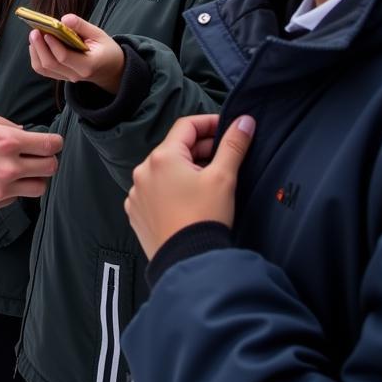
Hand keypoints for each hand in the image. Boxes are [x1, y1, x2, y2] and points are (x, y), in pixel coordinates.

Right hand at [0, 109, 63, 213]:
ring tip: (22, 171)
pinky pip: (14, 199)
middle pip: (50, 168)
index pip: (50, 146)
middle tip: (39, 156)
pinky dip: (12, 190)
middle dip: (48, 160)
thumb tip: (25, 135)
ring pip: (38, 188)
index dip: (55, 142)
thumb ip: (8, 125)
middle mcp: (8, 167)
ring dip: (35, 178)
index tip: (52, 142)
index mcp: (8, 141)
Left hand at [27, 15, 124, 91]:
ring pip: (44, 69)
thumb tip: (64, 19)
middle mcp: (76, 75)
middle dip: (39, 47)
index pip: (64, 57)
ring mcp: (67, 78)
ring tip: (34, 36)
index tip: (46, 31)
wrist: (111, 69)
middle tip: (34, 31)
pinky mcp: (62, 76)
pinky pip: (44, 70)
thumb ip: (82, 26)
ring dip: (36, 52)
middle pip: (50, 64)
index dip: (52, 44)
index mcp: (88, 65)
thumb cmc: (106, 49)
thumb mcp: (99, 34)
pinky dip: (37, 57)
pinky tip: (37, 44)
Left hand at [124, 114, 254, 259]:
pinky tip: (189, 200)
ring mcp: (136, 192)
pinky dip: (171, 189)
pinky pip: (154, 191)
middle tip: (224, 157)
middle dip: (200, 149)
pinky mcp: (136, 212)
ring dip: (185, 170)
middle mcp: (143, 171)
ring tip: (208, 181)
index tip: (227, 129)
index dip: (209, 123)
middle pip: (174, 148)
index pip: (186, 126)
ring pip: (164, 171)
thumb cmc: (206, 217)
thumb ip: (233, 145)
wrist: (189, 261)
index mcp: (162, 157)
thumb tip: (244, 120)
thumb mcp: (223, 177)